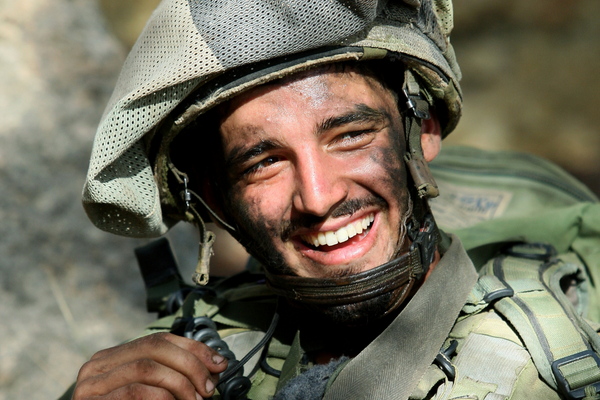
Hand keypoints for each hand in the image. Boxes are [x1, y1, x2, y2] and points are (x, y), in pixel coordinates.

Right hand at [73, 332, 227, 399]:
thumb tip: (218, 364)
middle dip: (190, 365)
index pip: (159, 340)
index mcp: (113, 358)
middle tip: (209, 388)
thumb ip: (175, 376)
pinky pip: (135, 392)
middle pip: (154, 347)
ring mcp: (91, 384)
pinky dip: (163, 399)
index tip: (219, 364)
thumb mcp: (154, 393)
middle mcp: (98, 365)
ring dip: (180, 384)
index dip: (193, 349)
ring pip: (146, 368)